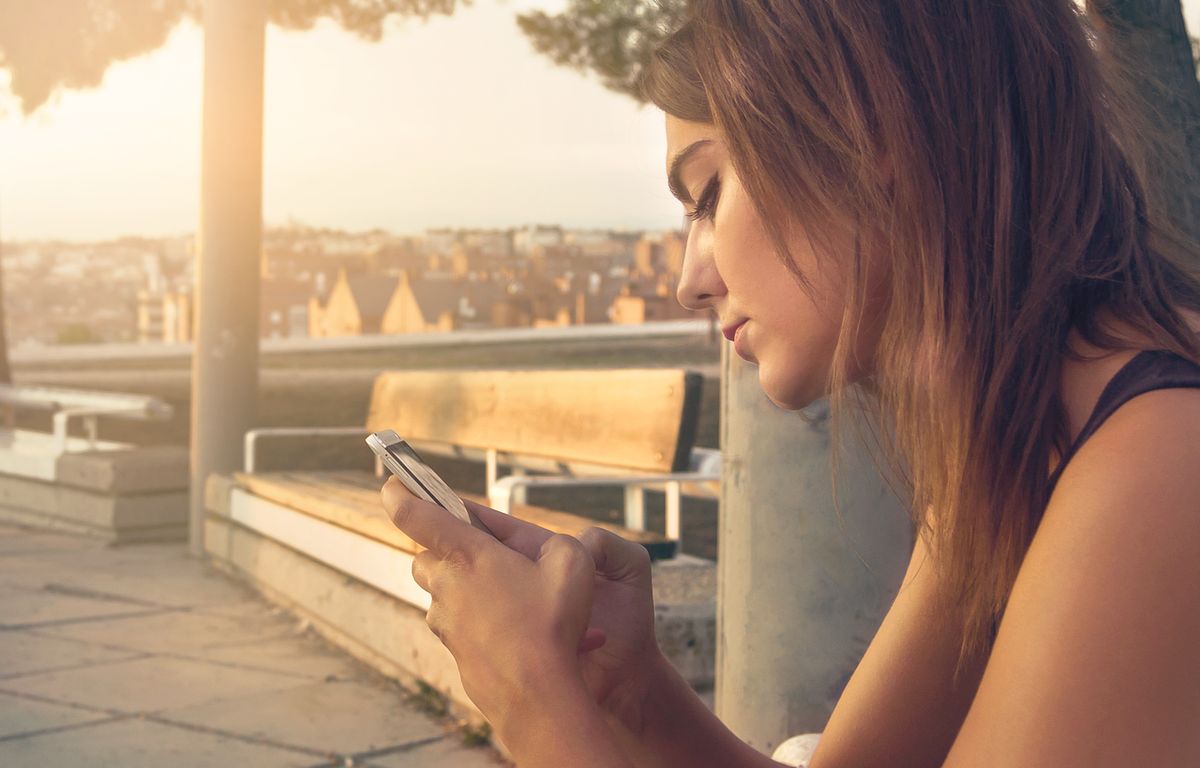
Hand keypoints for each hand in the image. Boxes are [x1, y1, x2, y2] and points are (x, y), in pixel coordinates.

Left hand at [380, 477, 661, 735]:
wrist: (537, 696)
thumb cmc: (553, 625)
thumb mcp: (571, 564)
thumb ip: (557, 544)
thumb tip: (547, 552)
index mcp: (467, 554)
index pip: (415, 514)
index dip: (399, 492)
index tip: (392, 481)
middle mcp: (447, 587)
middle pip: (424, 557)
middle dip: (444, 549)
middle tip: (481, 552)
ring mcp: (447, 623)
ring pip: (441, 594)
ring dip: (463, 589)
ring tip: (510, 597)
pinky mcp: (455, 652)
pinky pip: (459, 627)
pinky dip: (479, 622)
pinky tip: (516, 631)